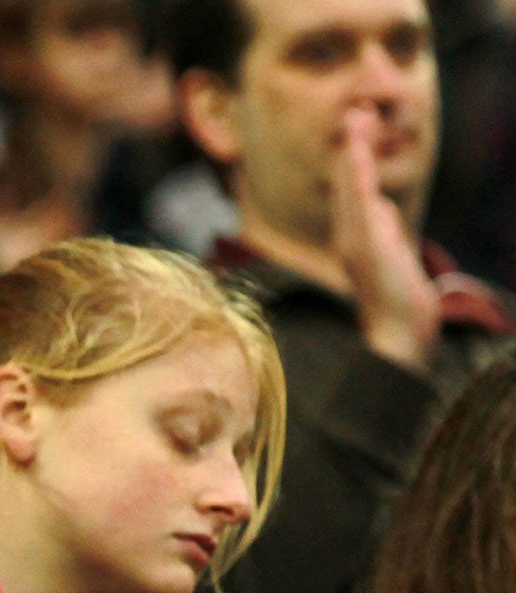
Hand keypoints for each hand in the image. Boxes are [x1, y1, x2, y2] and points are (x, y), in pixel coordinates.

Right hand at [333, 107, 438, 372]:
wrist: (396, 332)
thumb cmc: (397, 297)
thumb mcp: (392, 253)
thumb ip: (384, 227)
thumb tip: (382, 207)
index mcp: (354, 233)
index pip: (351, 186)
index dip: (354, 154)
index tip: (361, 120)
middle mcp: (348, 234)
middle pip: (347, 181)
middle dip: (352, 144)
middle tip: (358, 108)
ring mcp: (354, 240)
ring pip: (350, 188)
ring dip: (352, 152)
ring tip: (357, 119)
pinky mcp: (365, 247)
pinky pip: (359, 205)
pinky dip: (356, 177)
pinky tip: (358, 152)